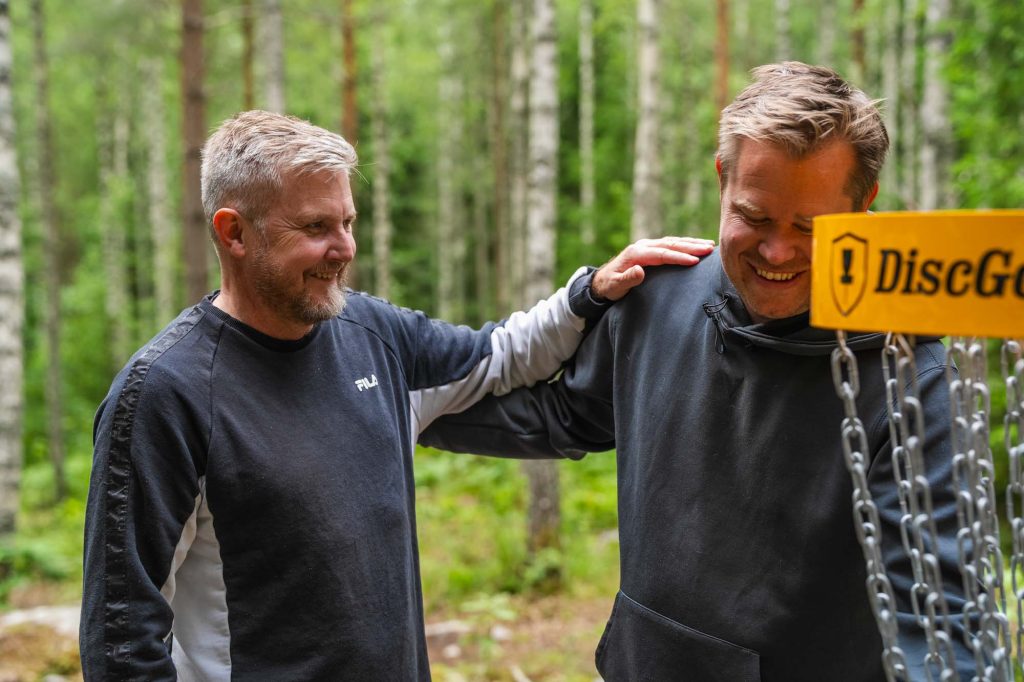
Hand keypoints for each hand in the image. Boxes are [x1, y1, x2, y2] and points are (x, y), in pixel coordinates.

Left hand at [592, 236, 715, 300]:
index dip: (678, 257)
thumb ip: (627, 279)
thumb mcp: (615, 286)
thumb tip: (640, 270)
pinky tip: (697, 246)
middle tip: (710, 249)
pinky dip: (685, 244)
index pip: (661, 254)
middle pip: (670, 244)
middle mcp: (643, 246)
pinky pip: (671, 244)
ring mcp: (647, 246)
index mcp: (636, 253)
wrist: (601, 281)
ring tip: (710, 245)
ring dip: (691, 243)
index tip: (695, 261)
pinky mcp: (651, 249)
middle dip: (691, 246)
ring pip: (673, 242)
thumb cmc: (609, 287)